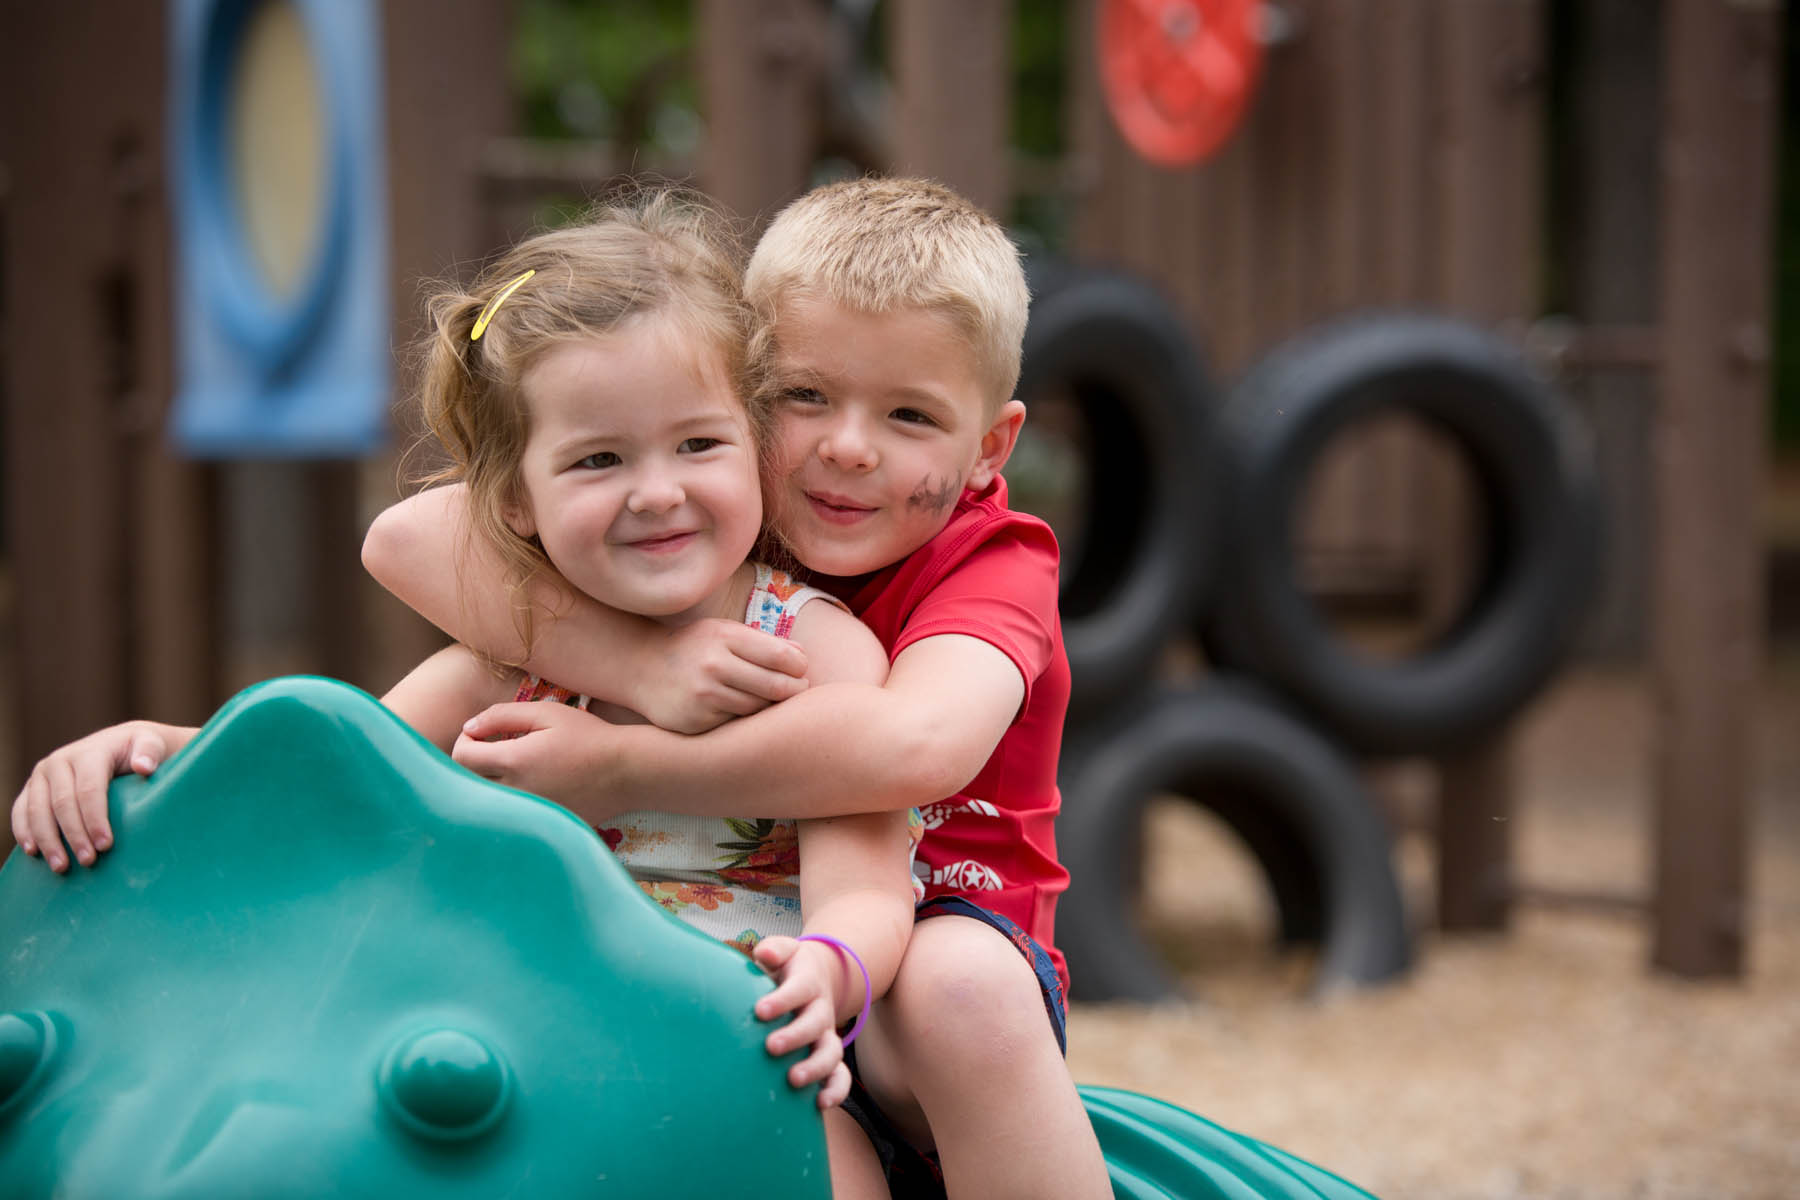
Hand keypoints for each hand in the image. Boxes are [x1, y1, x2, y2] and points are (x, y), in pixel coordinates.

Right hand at [12, 721, 183, 871]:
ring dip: (47, 840)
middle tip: (88, 861)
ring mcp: (42, 775)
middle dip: (74, 835)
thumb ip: (150, 752)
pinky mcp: (33, 788)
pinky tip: (33, 852)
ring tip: (61, 867)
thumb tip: (144, 767)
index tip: (106, 845)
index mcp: (88, 752)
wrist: (119, 743)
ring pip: (37, 810)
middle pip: (62, 803)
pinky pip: (21, 811)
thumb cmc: (139, 750)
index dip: (95, 818)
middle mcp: (60, 761)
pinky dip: (24, 831)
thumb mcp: (151, 744)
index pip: (89, 789)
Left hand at [453, 702, 622, 812]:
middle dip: (472, 762)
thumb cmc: (589, 736)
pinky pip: (510, 814)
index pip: (461, 756)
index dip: (464, 741)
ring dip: (488, 782)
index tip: (480, 734)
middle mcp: (517, 792)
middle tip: (491, 748)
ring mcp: (528, 813)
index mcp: (515, 761)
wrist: (627, 772)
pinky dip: (511, 799)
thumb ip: (502, 715)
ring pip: (486, 800)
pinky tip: (532, 784)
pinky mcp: (540, 824)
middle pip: (468, 781)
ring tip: (510, 766)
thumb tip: (469, 727)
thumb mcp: (547, 713)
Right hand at [637, 619, 809, 733]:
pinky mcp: (696, 721)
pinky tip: (737, 709)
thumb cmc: (693, 647)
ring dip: (768, 707)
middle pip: (777, 687)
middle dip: (794, 690)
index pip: (783, 657)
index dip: (800, 667)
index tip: (799, 671)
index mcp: (725, 637)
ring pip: (758, 709)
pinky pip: (735, 724)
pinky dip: (742, 720)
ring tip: (765, 698)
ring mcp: (704, 695)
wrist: (640, 667)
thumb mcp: (724, 633)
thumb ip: (763, 643)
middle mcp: (714, 665)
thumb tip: (802, 656)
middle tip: (796, 690)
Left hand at [752, 936, 852, 1108]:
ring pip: (831, 1053)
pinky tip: (818, 1105)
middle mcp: (820, 1010)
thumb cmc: (789, 967)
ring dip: (815, 1068)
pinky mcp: (830, 1056)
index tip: (760, 1011)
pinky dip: (835, 1091)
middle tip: (771, 1046)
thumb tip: (763, 953)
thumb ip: (773, 950)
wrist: (820, 977)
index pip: (798, 989)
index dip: (782, 1000)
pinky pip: (841, 1076)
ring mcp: (827, 1035)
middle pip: (816, 1023)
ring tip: (793, 1080)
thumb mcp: (784, 951)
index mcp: (807, 982)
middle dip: (795, 1036)